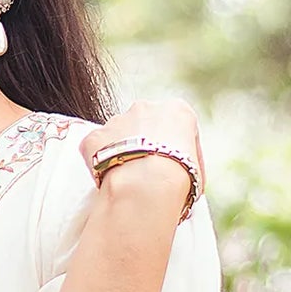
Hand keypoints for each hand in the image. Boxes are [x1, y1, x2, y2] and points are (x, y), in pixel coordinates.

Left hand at [80, 98, 205, 204]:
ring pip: (118, 136)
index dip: (175, 150)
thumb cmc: (179, 178)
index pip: (177, 127)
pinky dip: (100, 163)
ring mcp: (116, 120)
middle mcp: (145, 107)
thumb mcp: (196, 165)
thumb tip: (183, 176)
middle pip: (145, 126)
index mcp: (176, 110)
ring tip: (127, 180)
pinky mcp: (94, 137)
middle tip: (147, 173)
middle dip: (145, 146)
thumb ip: (186, 160)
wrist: (147, 183)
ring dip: (121, 153)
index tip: (173, 167)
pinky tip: (108, 180)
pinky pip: (96, 149)